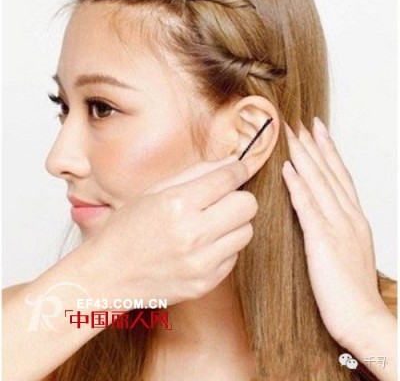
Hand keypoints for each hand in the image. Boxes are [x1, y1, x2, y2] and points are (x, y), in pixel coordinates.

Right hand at [79, 155, 256, 307]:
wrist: (107, 277)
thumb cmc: (127, 229)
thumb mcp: (154, 191)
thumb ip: (196, 173)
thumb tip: (233, 163)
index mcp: (177, 203)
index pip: (228, 179)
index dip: (238, 170)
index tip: (238, 171)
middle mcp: (192, 234)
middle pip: (248, 205)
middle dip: (239, 197)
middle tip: (223, 199)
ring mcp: (201, 263)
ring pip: (246, 231)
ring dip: (233, 223)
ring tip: (210, 225)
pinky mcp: (205, 283)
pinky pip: (234, 256)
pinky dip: (224, 248)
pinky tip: (202, 247)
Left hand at [282, 117, 388, 348]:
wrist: (362, 319)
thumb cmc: (351, 290)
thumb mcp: (347, 251)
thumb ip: (334, 227)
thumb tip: (318, 212)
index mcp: (355, 218)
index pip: (340, 176)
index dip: (328, 151)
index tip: (317, 130)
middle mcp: (349, 216)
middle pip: (330, 173)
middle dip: (314, 145)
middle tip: (301, 122)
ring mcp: (338, 227)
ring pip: (319, 183)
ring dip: (304, 156)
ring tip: (291, 135)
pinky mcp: (323, 241)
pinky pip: (308, 206)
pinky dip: (298, 185)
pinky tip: (288, 168)